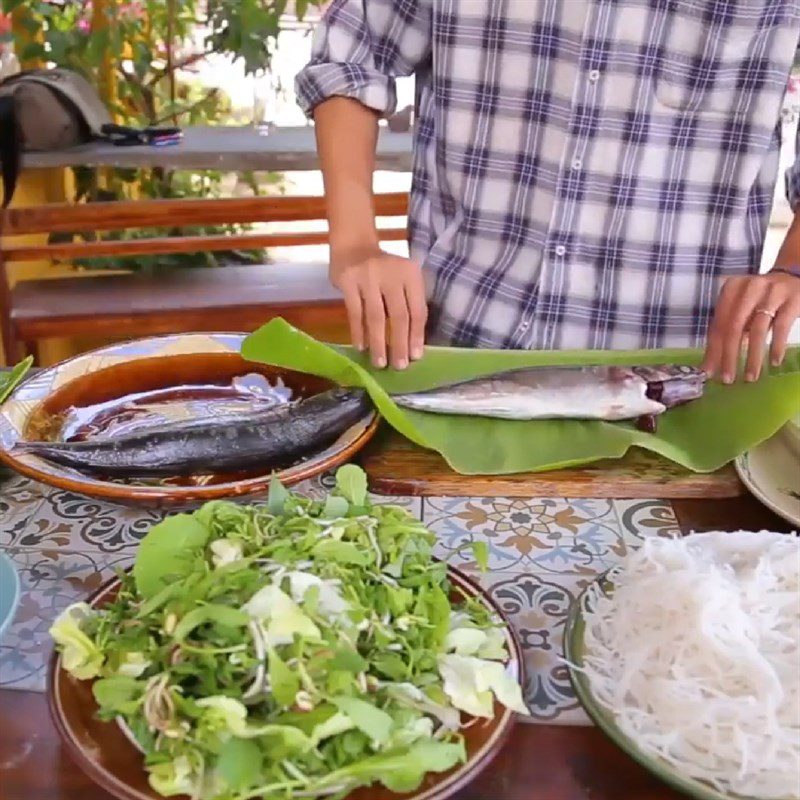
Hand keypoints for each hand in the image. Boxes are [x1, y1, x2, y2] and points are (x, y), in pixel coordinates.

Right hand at [331, 250, 427, 369]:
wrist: (353, 245)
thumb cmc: (383, 270)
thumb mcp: (402, 279)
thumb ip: (408, 304)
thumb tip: (411, 344)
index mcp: (411, 274)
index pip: (417, 309)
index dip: (416, 335)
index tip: (415, 357)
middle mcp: (391, 273)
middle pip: (398, 315)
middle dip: (399, 343)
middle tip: (399, 366)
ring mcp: (368, 276)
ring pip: (375, 316)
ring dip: (378, 342)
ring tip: (379, 363)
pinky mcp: (348, 281)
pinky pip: (355, 312)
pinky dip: (358, 332)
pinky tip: (361, 347)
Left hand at [703, 271, 799, 382]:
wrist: (796, 275)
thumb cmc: (762, 297)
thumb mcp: (743, 307)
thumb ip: (730, 328)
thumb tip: (715, 362)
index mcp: (731, 289)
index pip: (718, 325)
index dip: (712, 350)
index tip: (709, 373)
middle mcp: (749, 288)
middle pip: (733, 328)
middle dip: (729, 357)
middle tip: (727, 379)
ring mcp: (772, 293)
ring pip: (757, 330)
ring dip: (753, 357)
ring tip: (750, 377)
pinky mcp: (792, 300)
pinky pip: (782, 327)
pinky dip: (777, 346)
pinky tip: (774, 361)